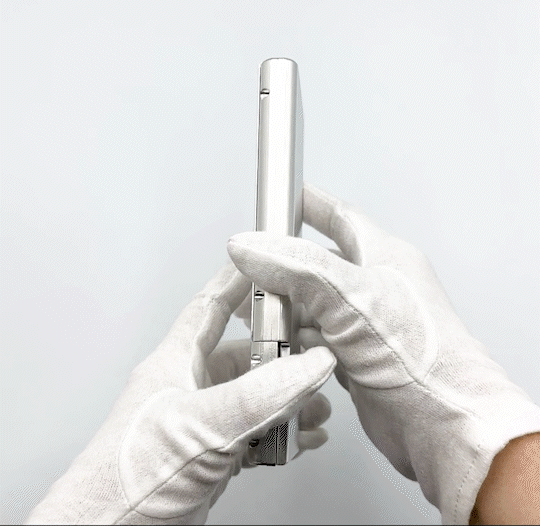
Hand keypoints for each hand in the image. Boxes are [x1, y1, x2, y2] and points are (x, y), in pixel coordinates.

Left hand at [26, 263, 335, 524]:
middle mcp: (191, 386)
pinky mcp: (214, 452)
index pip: (210, 307)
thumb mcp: (200, 425)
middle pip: (247, 355)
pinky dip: (284, 432)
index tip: (266, 263)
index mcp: (176, 362)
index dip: (238, 282)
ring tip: (315, 407)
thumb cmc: (126, 480)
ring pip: (257, 395)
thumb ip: (259, 396)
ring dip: (291, 400)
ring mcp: (204, 420)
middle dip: (284, 356)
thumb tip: (309, 365)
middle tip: (315, 355)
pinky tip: (302, 438)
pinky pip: (257, 430)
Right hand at [227, 183, 539, 524]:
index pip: (341, 218)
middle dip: (283, 267)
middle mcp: (375, 288)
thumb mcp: (353, 298)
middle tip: (253, 268)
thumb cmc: (422, 358)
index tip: (285, 197)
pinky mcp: (358, 357)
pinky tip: (282, 347)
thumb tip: (252, 246)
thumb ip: (298, 267)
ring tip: (258, 312)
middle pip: (318, 265)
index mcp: (384, 258)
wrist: (443, 423)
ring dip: (286, 309)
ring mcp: (366, 324)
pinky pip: (317, 339)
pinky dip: (296, 341)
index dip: (310, 205)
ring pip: (314, 305)